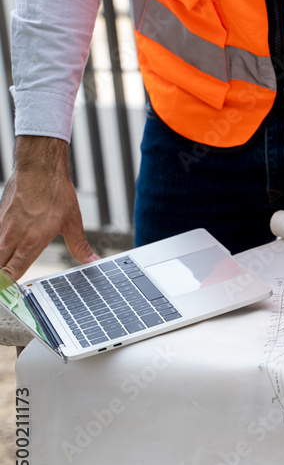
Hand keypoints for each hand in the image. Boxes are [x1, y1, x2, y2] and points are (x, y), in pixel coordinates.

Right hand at [0, 136, 97, 278]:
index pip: (11, 274)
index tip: (12, 297)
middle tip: (6, 292)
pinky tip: (4, 253)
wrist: (38, 167)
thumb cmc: (55, 192)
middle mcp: (11, 237)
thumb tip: (93, 261)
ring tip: (5, 275)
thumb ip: (80, 246)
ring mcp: (1, 227)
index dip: (9, 288)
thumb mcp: (72, 222)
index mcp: (30, 242)